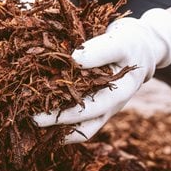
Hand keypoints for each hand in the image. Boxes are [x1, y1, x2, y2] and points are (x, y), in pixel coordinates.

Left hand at [34, 8, 170, 143]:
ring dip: (58, 128)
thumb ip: (100, 50)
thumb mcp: (119, 42)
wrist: (140, 48)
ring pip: (80, 128)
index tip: (40, 112)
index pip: (90, 110)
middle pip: (82, 124)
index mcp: (117, 94)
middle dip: (55, 122)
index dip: (65, 114)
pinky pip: (78, 122)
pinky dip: (61, 123)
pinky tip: (42, 120)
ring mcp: (102, 109)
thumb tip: (73, 59)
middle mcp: (110, 107)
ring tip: (33, 124)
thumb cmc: (129, 44)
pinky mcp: (94, 105)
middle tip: (31, 119)